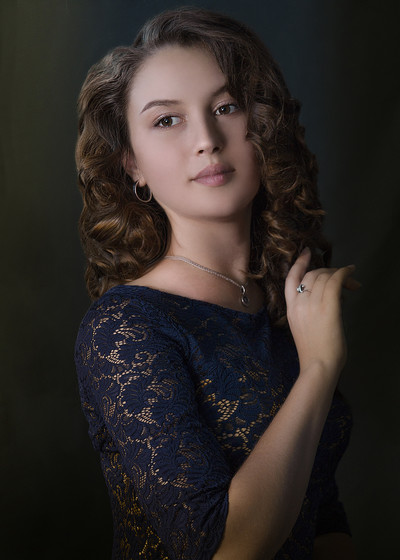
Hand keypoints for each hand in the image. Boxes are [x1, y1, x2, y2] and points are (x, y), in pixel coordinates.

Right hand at [285, 248, 359, 377]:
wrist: (318, 366)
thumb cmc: (313, 352)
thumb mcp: (303, 327)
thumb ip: (308, 311)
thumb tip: (326, 299)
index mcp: (291, 308)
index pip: (291, 279)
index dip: (299, 263)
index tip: (307, 252)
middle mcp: (299, 303)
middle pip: (313, 275)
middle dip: (330, 273)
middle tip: (345, 280)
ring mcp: (313, 304)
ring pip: (325, 277)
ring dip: (340, 274)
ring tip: (352, 282)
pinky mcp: (328, 308)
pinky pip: (336, 282)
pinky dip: (345, 274)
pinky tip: (351, 274)